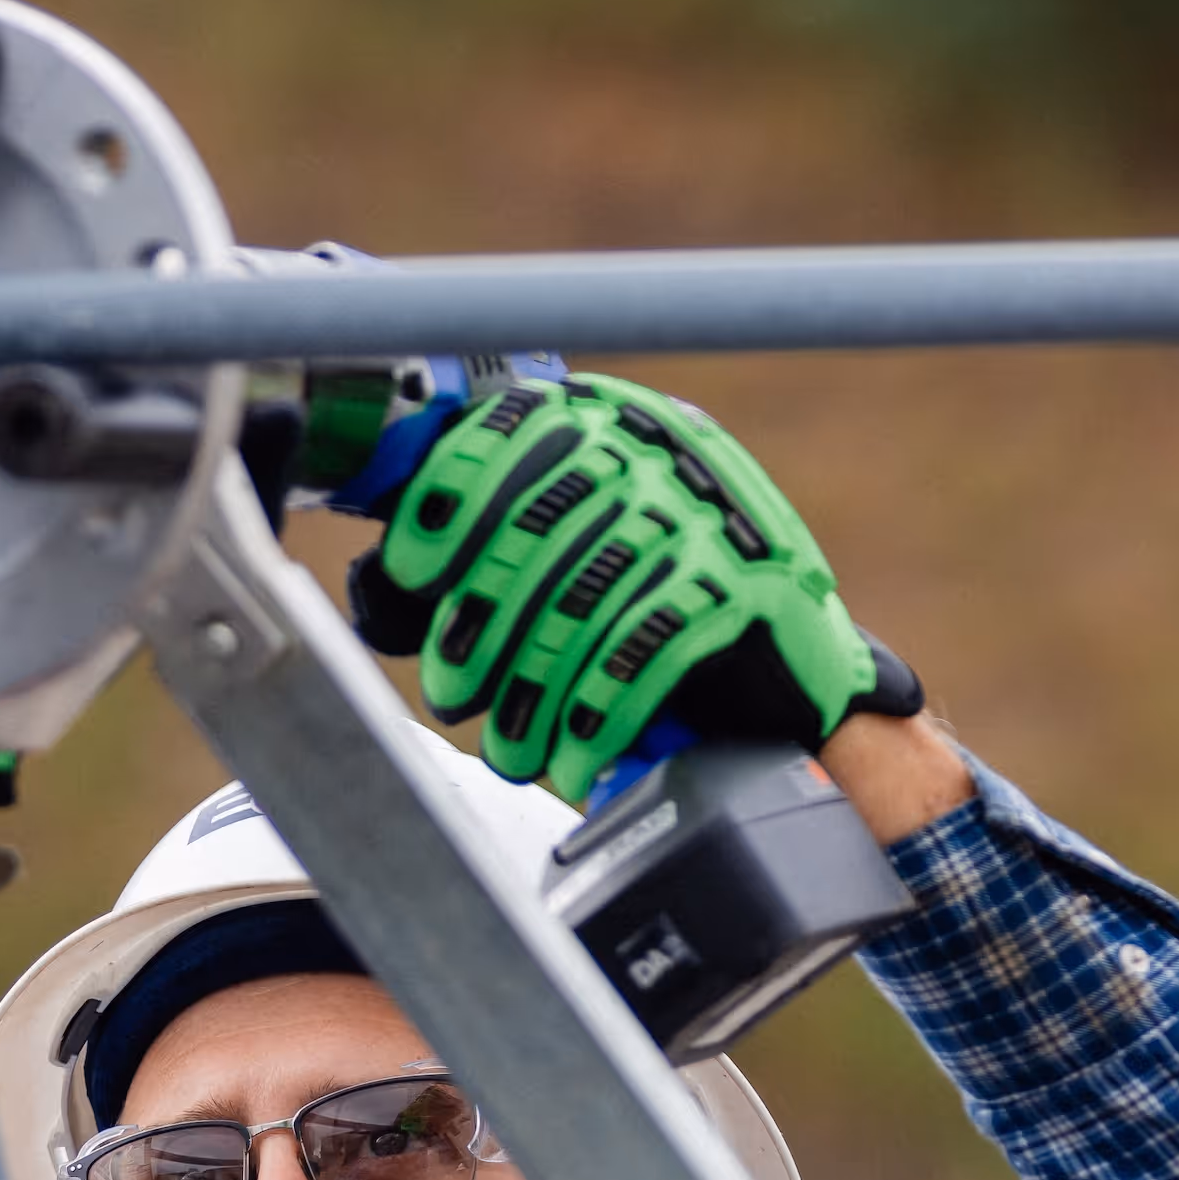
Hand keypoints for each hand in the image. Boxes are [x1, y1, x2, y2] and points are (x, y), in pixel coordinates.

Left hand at [346, 374, 919, 803]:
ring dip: (530, 692)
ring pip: (584, 605)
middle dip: (477, 627)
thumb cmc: (659, 616)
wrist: (794, 675)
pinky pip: (645, 656)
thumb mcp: (580, 553)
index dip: (445, 505)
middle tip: (450, 692)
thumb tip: (384, 584)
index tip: (406, 572)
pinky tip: (571, 755)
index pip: (510, 434)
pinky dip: (596, 715)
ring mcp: (711, 520)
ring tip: (508, 749)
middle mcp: (663, 454)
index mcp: (612, 424)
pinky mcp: (750, 591)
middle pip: (537, 534)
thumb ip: (494, 548)